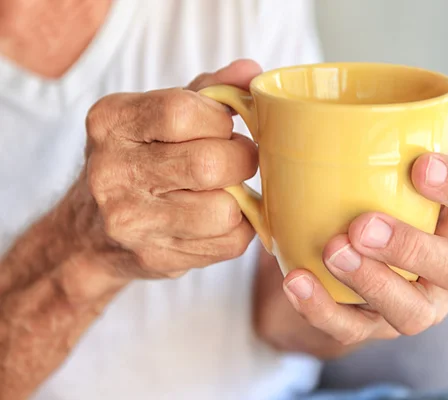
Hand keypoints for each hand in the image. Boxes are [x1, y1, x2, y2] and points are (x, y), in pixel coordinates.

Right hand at [70, 60, 262, 280]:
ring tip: (227, 189)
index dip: (220, 120)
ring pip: (224, 210)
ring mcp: (131, 220)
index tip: (224, 127)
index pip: (183, 112)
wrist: (89, 232)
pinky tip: (219, 217)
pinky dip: (238, 228)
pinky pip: (229, 242)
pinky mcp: (156, 256)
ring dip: (240, 198)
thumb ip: (207, 91)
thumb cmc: (137, 160)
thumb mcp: (156, 115)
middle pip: (209, 164)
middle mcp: (113, 171)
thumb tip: (251, 72)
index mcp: (111, 122)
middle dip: (241, 159)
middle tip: (237, 160)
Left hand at [282, 146, 447, 344]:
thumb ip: (402, 143)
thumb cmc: (393, 196)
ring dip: (371, 282)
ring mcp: (421, 305)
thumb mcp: (401, 168)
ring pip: (411, 311)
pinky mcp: (378, 327)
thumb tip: (371, 113)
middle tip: (365, 225)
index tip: (421, 165)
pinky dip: (323, 309)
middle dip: (411, 247)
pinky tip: (297, 281)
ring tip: (333, 251)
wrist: (362, 247)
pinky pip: (354, 330)